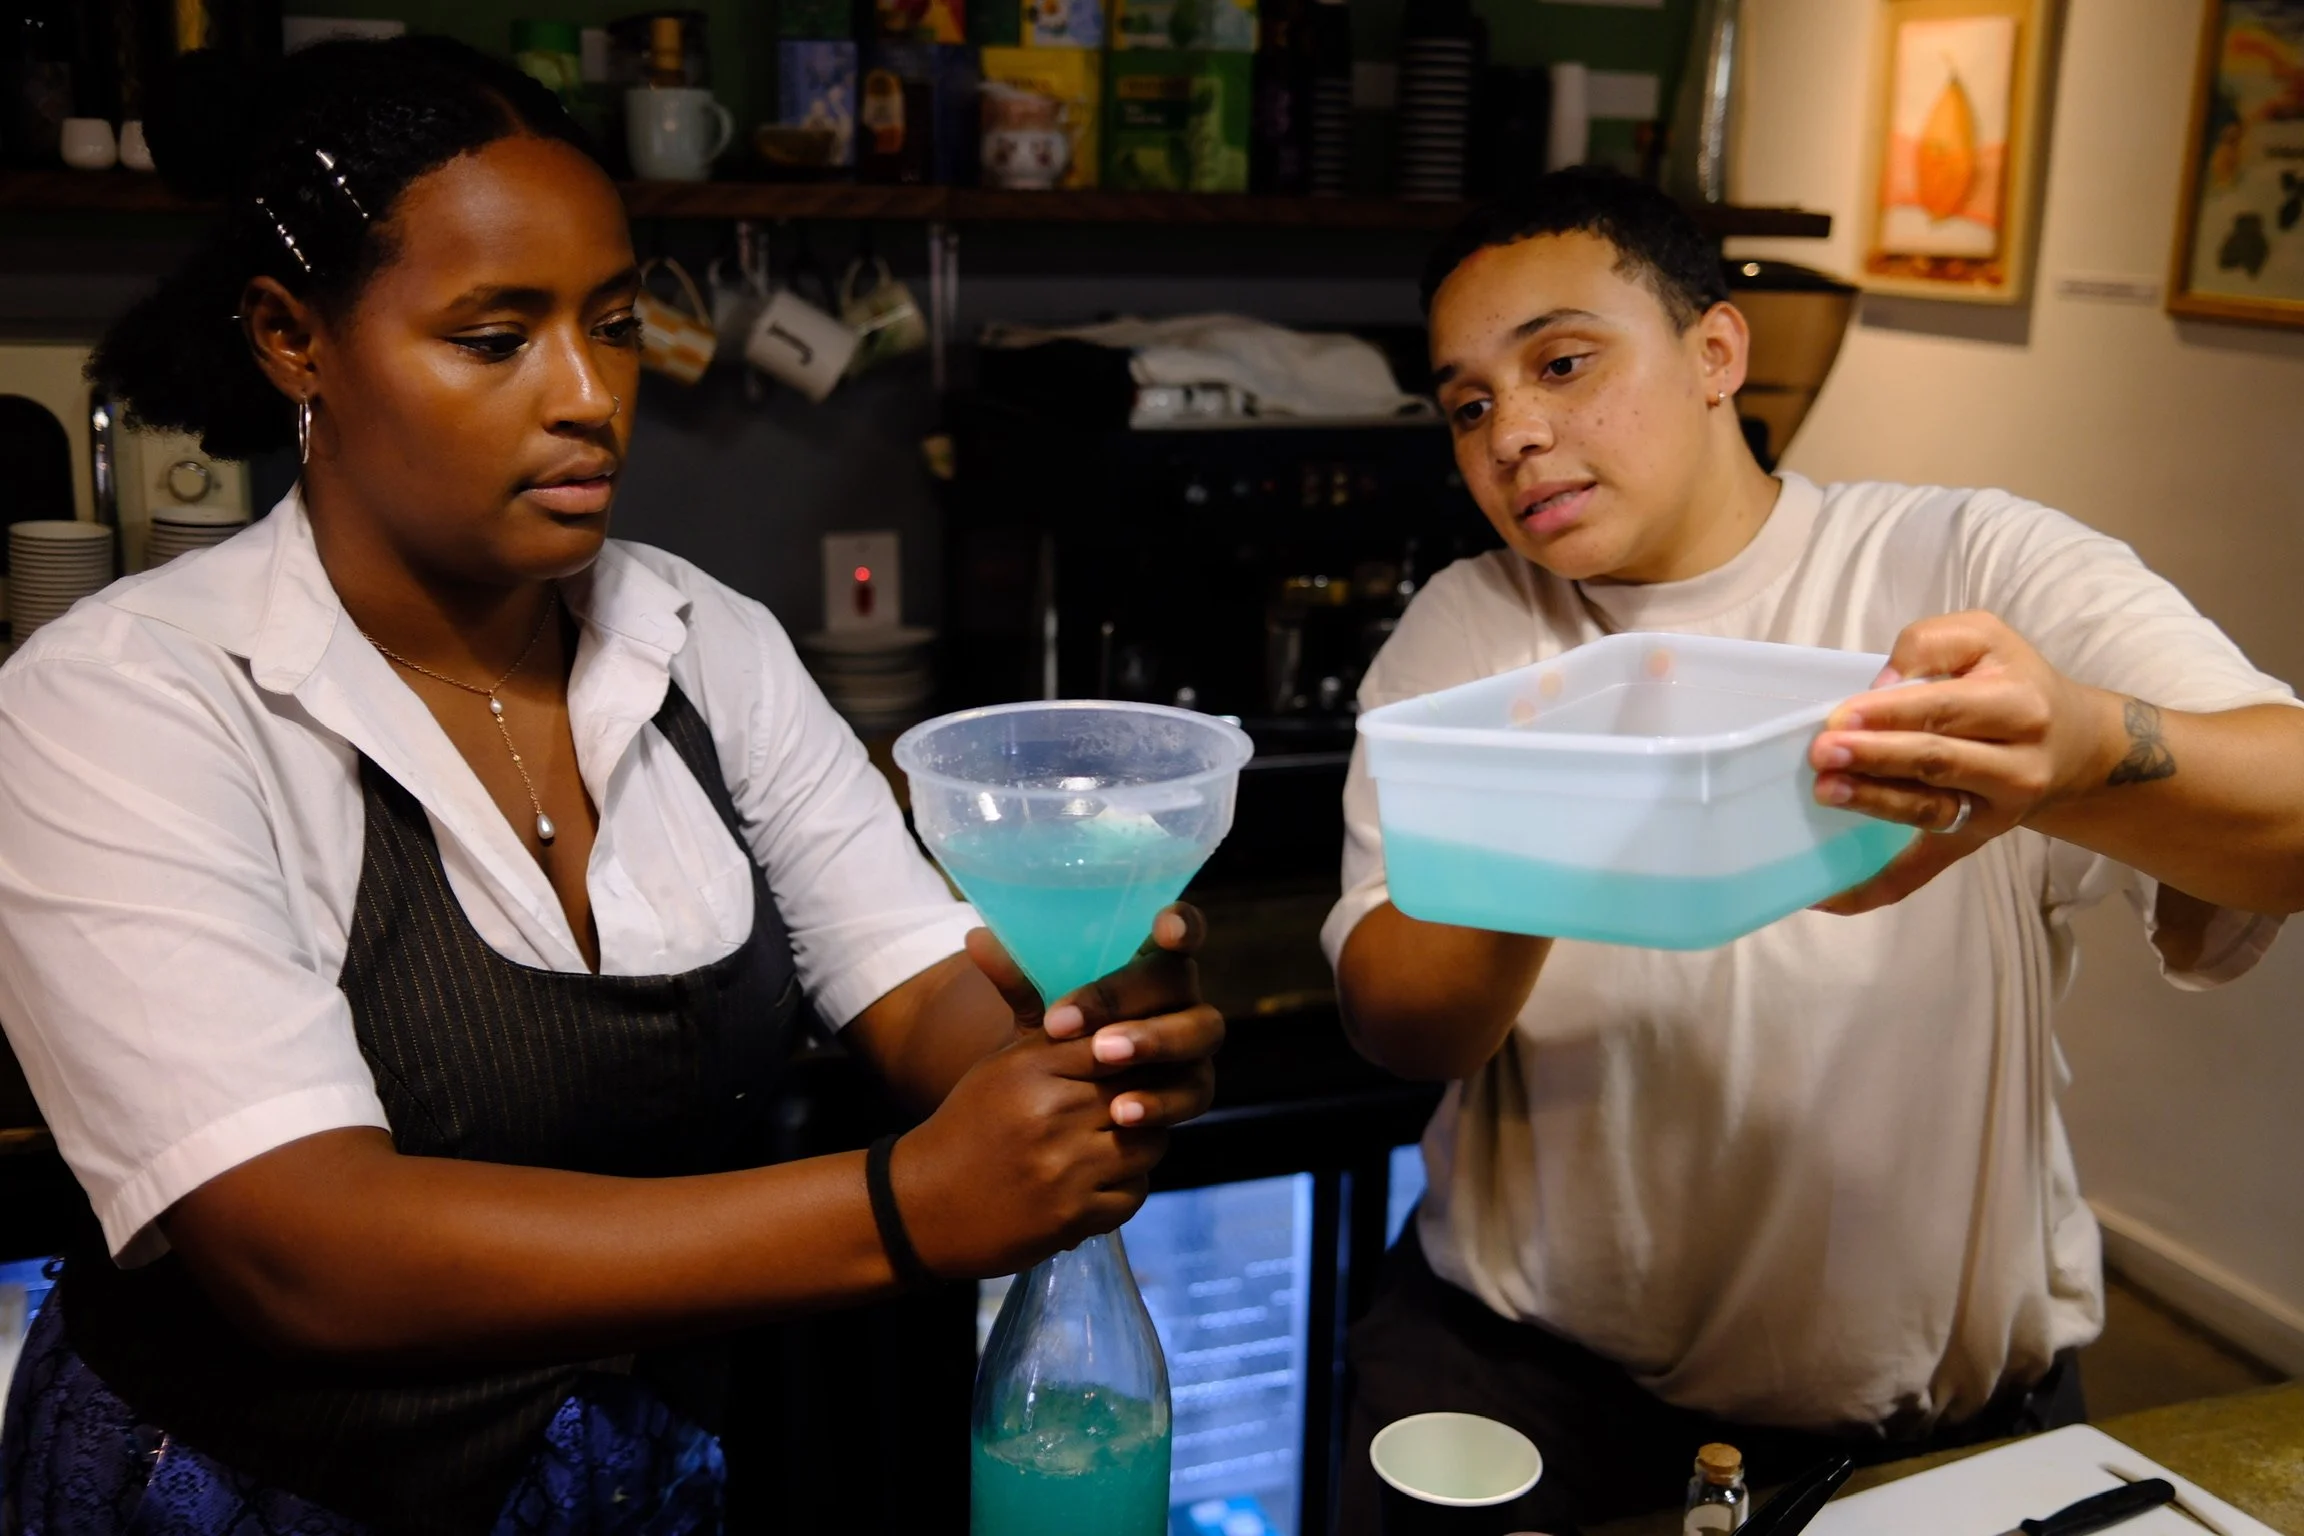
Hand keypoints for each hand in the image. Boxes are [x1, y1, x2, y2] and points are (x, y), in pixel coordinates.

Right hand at [888, 906, 1223, 1277]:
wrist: (924, 1207)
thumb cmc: (970, 1124)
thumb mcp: (998, 1063)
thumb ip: (1031, 1009)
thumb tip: (994, 933)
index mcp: (1032, 1068)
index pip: (1114, 1041)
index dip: (1135, 1048)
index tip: (1141, 1054)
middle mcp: (1050, 1114)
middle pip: (1140, 1091)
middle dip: (1144, 1096)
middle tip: (1136, 1099)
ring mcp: (1064, 1169)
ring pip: (1148, 1143)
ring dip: (1140, 1144)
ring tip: (1111, 1141)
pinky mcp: (1074, 1216)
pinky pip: (1135, 1193)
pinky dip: (1123, 1189)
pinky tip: (1094, 1182)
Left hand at [973, 904, 1223, 1132]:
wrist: (1069, 1108)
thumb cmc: (1064, 1041)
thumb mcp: (1040, 1012)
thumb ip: (1017, 978)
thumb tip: (975, 937)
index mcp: (1150, 962)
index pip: (1182, 929)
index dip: (1183, 924)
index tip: (1163, 928)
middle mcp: (1183, 996)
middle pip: (1181, 985)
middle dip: (1136, 1002)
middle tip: (1097, 1033)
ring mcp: (1194, 1042)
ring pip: (1199, 1035)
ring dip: (1155, 1045)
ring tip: (1103, 1060)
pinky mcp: (1196, 1089)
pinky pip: (1192, 1094)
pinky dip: (1159, 1101)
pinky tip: (1123, 1113)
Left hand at [1807, 611, 2120, 914]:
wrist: (2072, 743)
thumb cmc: (2012, 681)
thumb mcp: (1984, 638)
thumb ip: (1931, 645)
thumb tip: (1882, 685)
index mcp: (2018, 705)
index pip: (1945, 709)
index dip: (1890, 714)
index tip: (1840, 717)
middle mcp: (2016, 764)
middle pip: (1938, 760)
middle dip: (1877, 757)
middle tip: (1823, 754)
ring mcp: (1995, 810)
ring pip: (1931, 810)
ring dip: (1875, 805)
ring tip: (1827, 791)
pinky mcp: (1974, 841)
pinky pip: (1924, 869)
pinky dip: (1875, 887)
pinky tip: (1827, 896)